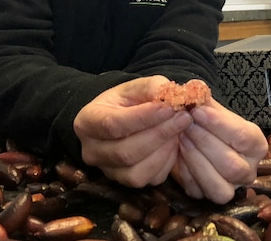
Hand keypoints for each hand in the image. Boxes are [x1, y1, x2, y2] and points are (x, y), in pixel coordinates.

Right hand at [73, 76, 192, 187]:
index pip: (113, 124)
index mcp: (87, 122)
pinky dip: (167, 162)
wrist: (121, 118)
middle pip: (125, 152)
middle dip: (160, 134)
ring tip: (179, 130)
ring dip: (164, 150)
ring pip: (137, 172)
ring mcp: (107, 170)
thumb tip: (170, 93)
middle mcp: (92, 151)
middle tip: (183, 117)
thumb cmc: (126, 101)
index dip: (144, 117)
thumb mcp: (135, 87)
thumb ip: (151, 87)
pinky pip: (150, 180)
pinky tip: (173, 143)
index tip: (169, 107)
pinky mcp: (126, 183)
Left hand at [171, 97, 266, 203]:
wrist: (197, 135)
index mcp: (256, 145)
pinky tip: (177, 153)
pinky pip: (198, 191)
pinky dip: (185, 173)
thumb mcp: (209, 108)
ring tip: (180, 137)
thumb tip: (195, 88)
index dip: (219, 125)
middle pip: (231, 165)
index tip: (198, 111)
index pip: (243, 137)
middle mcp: (249, 170)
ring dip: (195, 159)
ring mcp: (231, 187)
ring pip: (218, 185)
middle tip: (185, 124)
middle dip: (204, 142)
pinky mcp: (209, 196)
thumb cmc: (207, 121)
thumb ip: (204, 99)